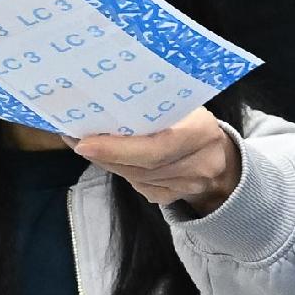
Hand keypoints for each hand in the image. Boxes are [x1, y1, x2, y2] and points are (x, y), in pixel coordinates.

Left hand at [73, 107, 242, 218]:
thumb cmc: (196, 122)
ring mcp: (184, 187)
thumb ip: (159, 105)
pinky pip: (137, 185)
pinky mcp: (169, 197)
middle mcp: (197, 165)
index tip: (85, 142)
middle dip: (104, 154)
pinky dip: (117, 169)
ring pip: (135, 178)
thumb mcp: (187, 106)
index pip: (157, 148)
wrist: (222, 160)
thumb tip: (110, 96)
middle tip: (73, 138)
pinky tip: (103, 155)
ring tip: (81, 142)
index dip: (119, 149)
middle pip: (141, 167)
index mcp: (201, 133)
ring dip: (105, 161)